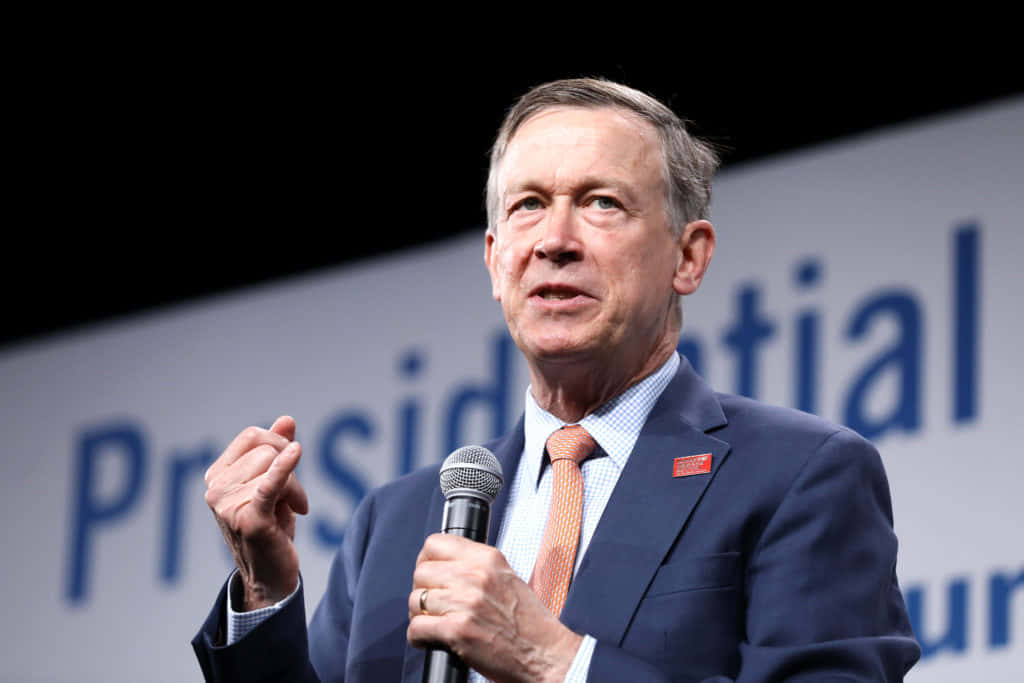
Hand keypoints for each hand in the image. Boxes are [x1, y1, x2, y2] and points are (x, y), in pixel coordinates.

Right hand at [204, 415, 308, 609]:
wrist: (270, 576)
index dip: (279, 445)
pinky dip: (283, 469)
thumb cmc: (271, 527)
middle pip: (267, 450)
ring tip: (290, 510)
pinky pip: (269, 484)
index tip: (290, 468)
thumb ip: (277, 451)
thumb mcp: (274, 485)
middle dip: (290, 470)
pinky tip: (295, 452)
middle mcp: (215, 489)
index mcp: (217, 476)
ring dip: (295, 488)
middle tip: (293, 499)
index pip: (253, 437)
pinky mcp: (249, 520)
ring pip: (275, 465)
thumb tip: (286, 420)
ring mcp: (228, 505)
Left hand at [407, 534, 582, 682]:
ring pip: (416, 600)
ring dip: (419, 616)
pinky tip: (431, 640)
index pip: (435, 543)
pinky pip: (417, 628)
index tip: (429, 575)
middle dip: (422, 590)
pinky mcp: (457, 631)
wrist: (545, 654)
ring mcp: (465, 602)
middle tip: (432, 605)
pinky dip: (418, 638)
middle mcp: (475, 575)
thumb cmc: (529, 623)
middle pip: (421, 572)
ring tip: (433, 624)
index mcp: (487, 558)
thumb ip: (476, 567)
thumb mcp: (506, 578)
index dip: (426, 561)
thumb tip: (443, 567)